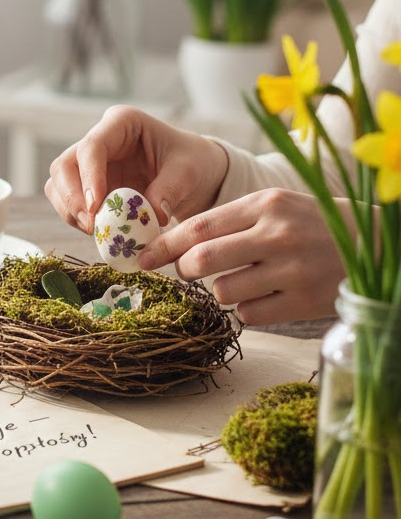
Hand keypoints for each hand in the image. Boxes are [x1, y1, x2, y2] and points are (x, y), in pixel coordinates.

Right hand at [44, 105, 229, 233]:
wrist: (193, 174)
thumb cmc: (191, 162)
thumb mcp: (189, 171)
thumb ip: (170, 189)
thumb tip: (151, 215)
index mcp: (121, 123)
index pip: (92, 147)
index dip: (89, 177)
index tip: (96, 208)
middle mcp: (100, 140)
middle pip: (64, 166)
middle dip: (71, 198)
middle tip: (91, 225)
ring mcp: (89, 164)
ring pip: (58, 185)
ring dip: (69, 210)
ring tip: (95, 231)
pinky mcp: (87, 186)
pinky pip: (67, 202)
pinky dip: (76, 219)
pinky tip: (98, 230)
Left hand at [137, 188, 344, 324]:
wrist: (375, 246)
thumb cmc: (311, 224)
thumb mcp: (275, 206)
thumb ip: (229, 221)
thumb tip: (174, 244)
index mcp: (265, 204)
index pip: (198, 226)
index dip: (163, 245)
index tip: (142, 258)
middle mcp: (277, 234)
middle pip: (201, 260)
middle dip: (184, 270)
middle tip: (188, 272)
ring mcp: (292, 270)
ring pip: (222, 291)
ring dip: (220, 290)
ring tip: (244, 279)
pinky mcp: (304, 302)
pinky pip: (248, 314)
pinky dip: (247, 309)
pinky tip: (266, 295)